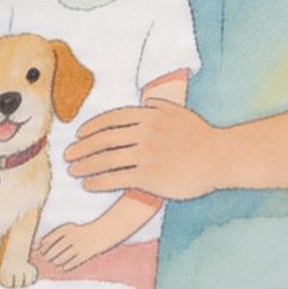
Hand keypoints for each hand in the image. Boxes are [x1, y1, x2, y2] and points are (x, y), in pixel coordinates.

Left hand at [33, 220, 124, 271]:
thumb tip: (34, 246)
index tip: (41, 250)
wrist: (102, 232)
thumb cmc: (81, 232)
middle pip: (53, 251)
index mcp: (65, 229)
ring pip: (61, 259)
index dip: (43, 247)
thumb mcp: (67, 229)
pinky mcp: (84, 255)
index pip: (48, 240)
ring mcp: (78, 247)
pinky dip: (65, 267)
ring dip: (56, 262)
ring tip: (56, 262)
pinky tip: (64, 267)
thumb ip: (51, 237)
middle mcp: (71, 237)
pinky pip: (70, 264)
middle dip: (49, 256)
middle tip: (48, 257)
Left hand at [64, 99, 227, 201]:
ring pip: (106, 160)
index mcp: (148, 114)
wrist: (219, 157)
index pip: (110, 119)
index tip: (79, 135)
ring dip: (84, 166)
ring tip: (73, 171)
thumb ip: (155, 107)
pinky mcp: (149, 175)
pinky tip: (88, 184)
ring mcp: (146, 154)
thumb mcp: (175, 112)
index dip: (90, 128)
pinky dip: (98, 182)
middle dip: (81, 149)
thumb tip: (141, 104)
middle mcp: (144, 132)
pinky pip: (116, 178)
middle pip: (103, 140)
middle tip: (68, 155)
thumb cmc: (199, 136)